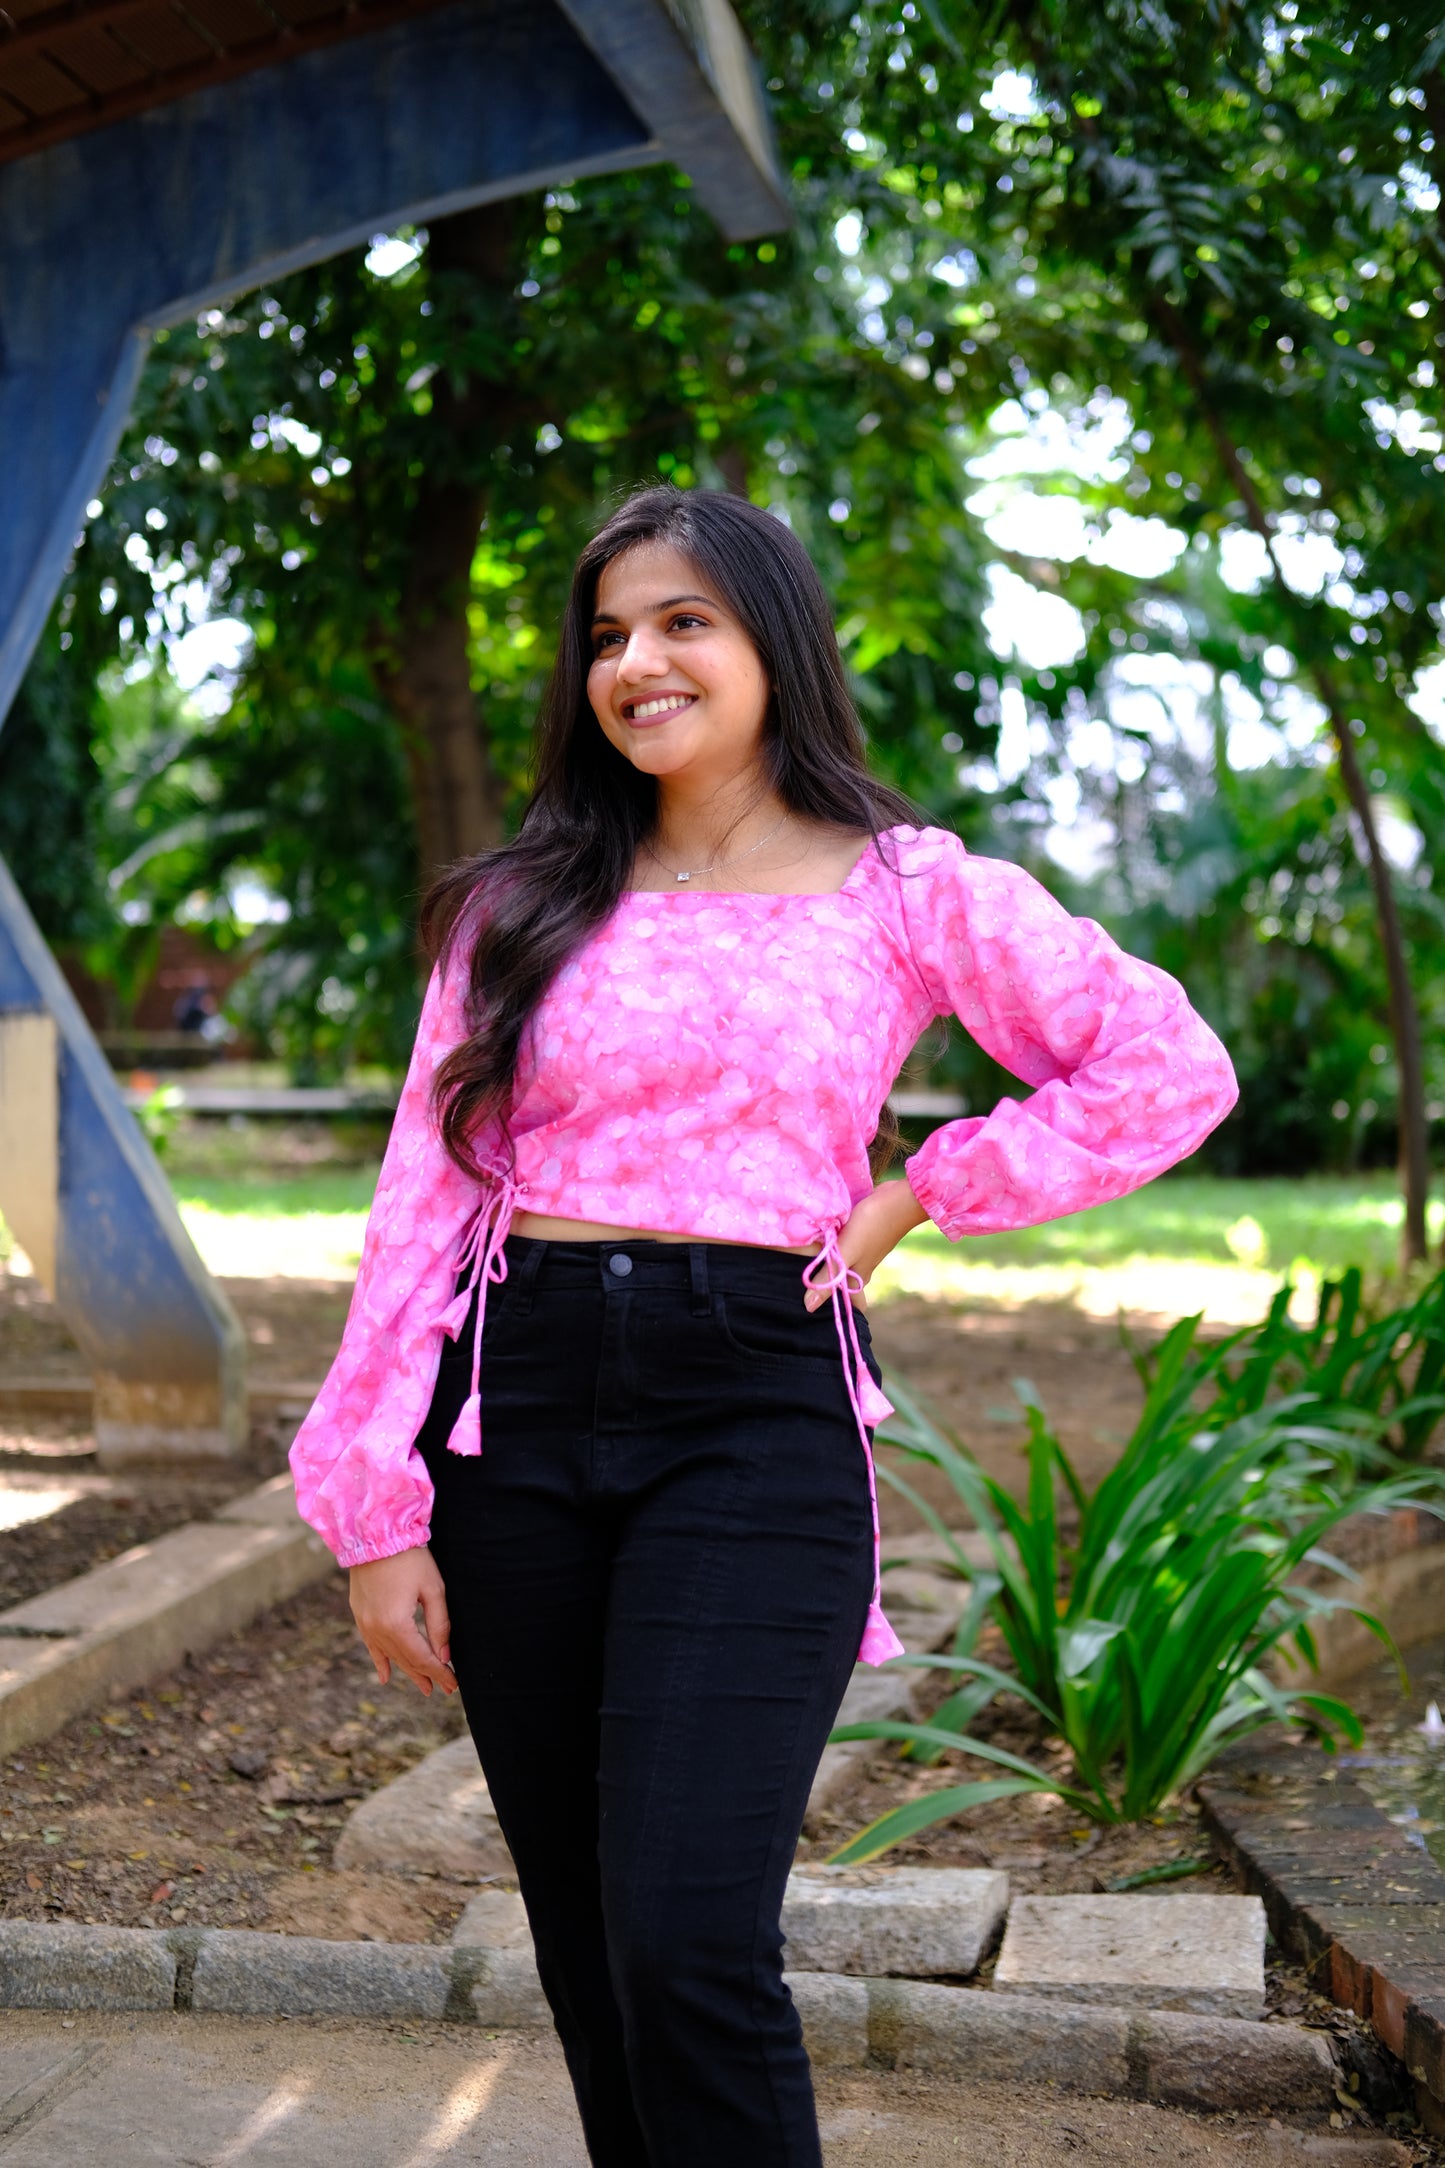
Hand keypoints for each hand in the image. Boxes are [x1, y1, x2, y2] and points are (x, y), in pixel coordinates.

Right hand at [349, 1546, 456, 1696]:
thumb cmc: (410, 1558)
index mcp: (397, 1625)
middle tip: (444, 1689)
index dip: (439, 1672)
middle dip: (427, 1675)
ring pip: (390, 1656)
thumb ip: (439, 1625)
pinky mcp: (360, 1615)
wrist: (374, 1535)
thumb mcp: (433, 1589)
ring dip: (407, 1671)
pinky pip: (371, 1646)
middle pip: (406, 1660)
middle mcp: (377, 1630)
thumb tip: (444, 1656)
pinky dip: (380, 1661)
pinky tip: (386, 1676)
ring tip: (424, 1686)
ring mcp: (365, 1624)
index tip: (454, 1684)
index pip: (423, 1658)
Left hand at [804, 1177, 927, 1312]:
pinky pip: (843, 1246)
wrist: (899, 1198)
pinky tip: (818, 1241)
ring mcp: (863, 1251)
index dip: (828, 1304)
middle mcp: (861, 1267)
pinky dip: (831, 1247)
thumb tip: (808, 1307)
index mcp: (859, 1277)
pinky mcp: (861, 1235)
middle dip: (823, 1283)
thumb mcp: (847, 1252)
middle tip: (796, 1283)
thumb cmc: (873, 1226)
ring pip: (841, 1263)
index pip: (844, 1300)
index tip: (806, 1307)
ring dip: (825, 1263)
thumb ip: (828, 1277)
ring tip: (800, 1263)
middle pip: (839, 1281)